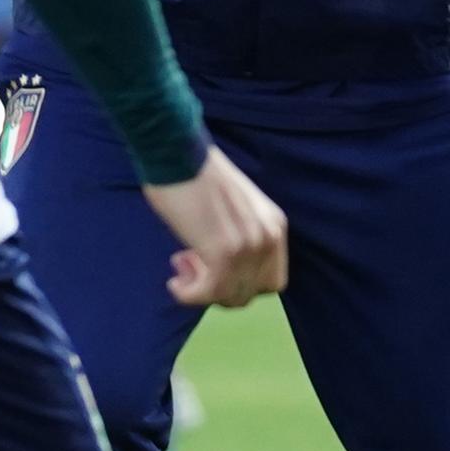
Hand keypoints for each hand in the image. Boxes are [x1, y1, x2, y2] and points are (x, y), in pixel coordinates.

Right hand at [143, 145, 286, 309]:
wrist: (178, 153)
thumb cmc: (194, 177)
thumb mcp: (234, 210)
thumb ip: (239, 237)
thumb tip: (221, 269)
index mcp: (275, 225)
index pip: (271, 281)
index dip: (241, 283)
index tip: (212, 265)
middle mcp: (269, 237)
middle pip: (251, 292)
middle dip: (219, 288)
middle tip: (190, 264)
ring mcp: (249, 246)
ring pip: (230, 297)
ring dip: (202, 290)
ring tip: (180, 266)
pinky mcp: (223, 252)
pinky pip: (209, 293)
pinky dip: (189, 295)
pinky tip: (175, 283)